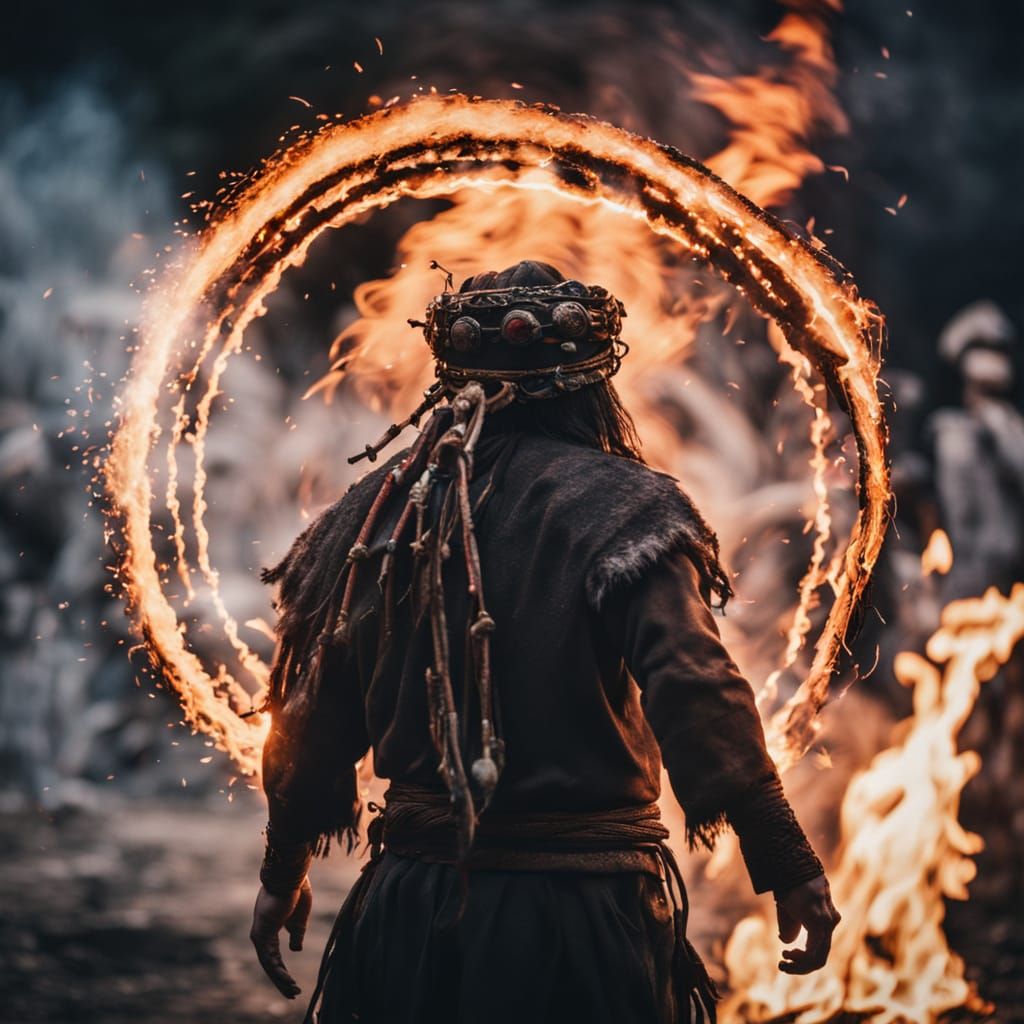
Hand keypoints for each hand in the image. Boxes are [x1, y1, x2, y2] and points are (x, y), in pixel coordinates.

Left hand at [250, 876, 312, 998]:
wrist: (290, 876)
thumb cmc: (296, 892)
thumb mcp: (299, 920)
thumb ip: (296, 935)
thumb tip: (295, 950)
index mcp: (269, 929)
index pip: (273, 956)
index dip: (283, 971)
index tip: (293, 984)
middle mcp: (261, 934)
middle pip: (269, 963)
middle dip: (281, 979)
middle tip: (293, 994)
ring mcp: (259, 934)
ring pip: (268, 964)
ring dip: (280, 979)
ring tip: (292, 991)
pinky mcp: (262, 933)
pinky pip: (268, 958)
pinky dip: (277, 971)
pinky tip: (286, 980)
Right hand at [774, 874, 839, 974]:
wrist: (788, 865)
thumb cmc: (788, 884)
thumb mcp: (789, 909)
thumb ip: (791, 926)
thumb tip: (787, 941)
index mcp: (827, 918)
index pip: (819, 948)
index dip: (802, 959)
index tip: (784, 955)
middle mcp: (831, 921)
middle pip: (820, 956)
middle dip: (800, 966)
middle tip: (781, 965)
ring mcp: (828, 922)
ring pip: (818, 957)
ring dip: (799, 965)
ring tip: (782, 962)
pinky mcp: (819, 921)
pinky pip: (814, 950)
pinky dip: (801, 959)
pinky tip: (787, 956)